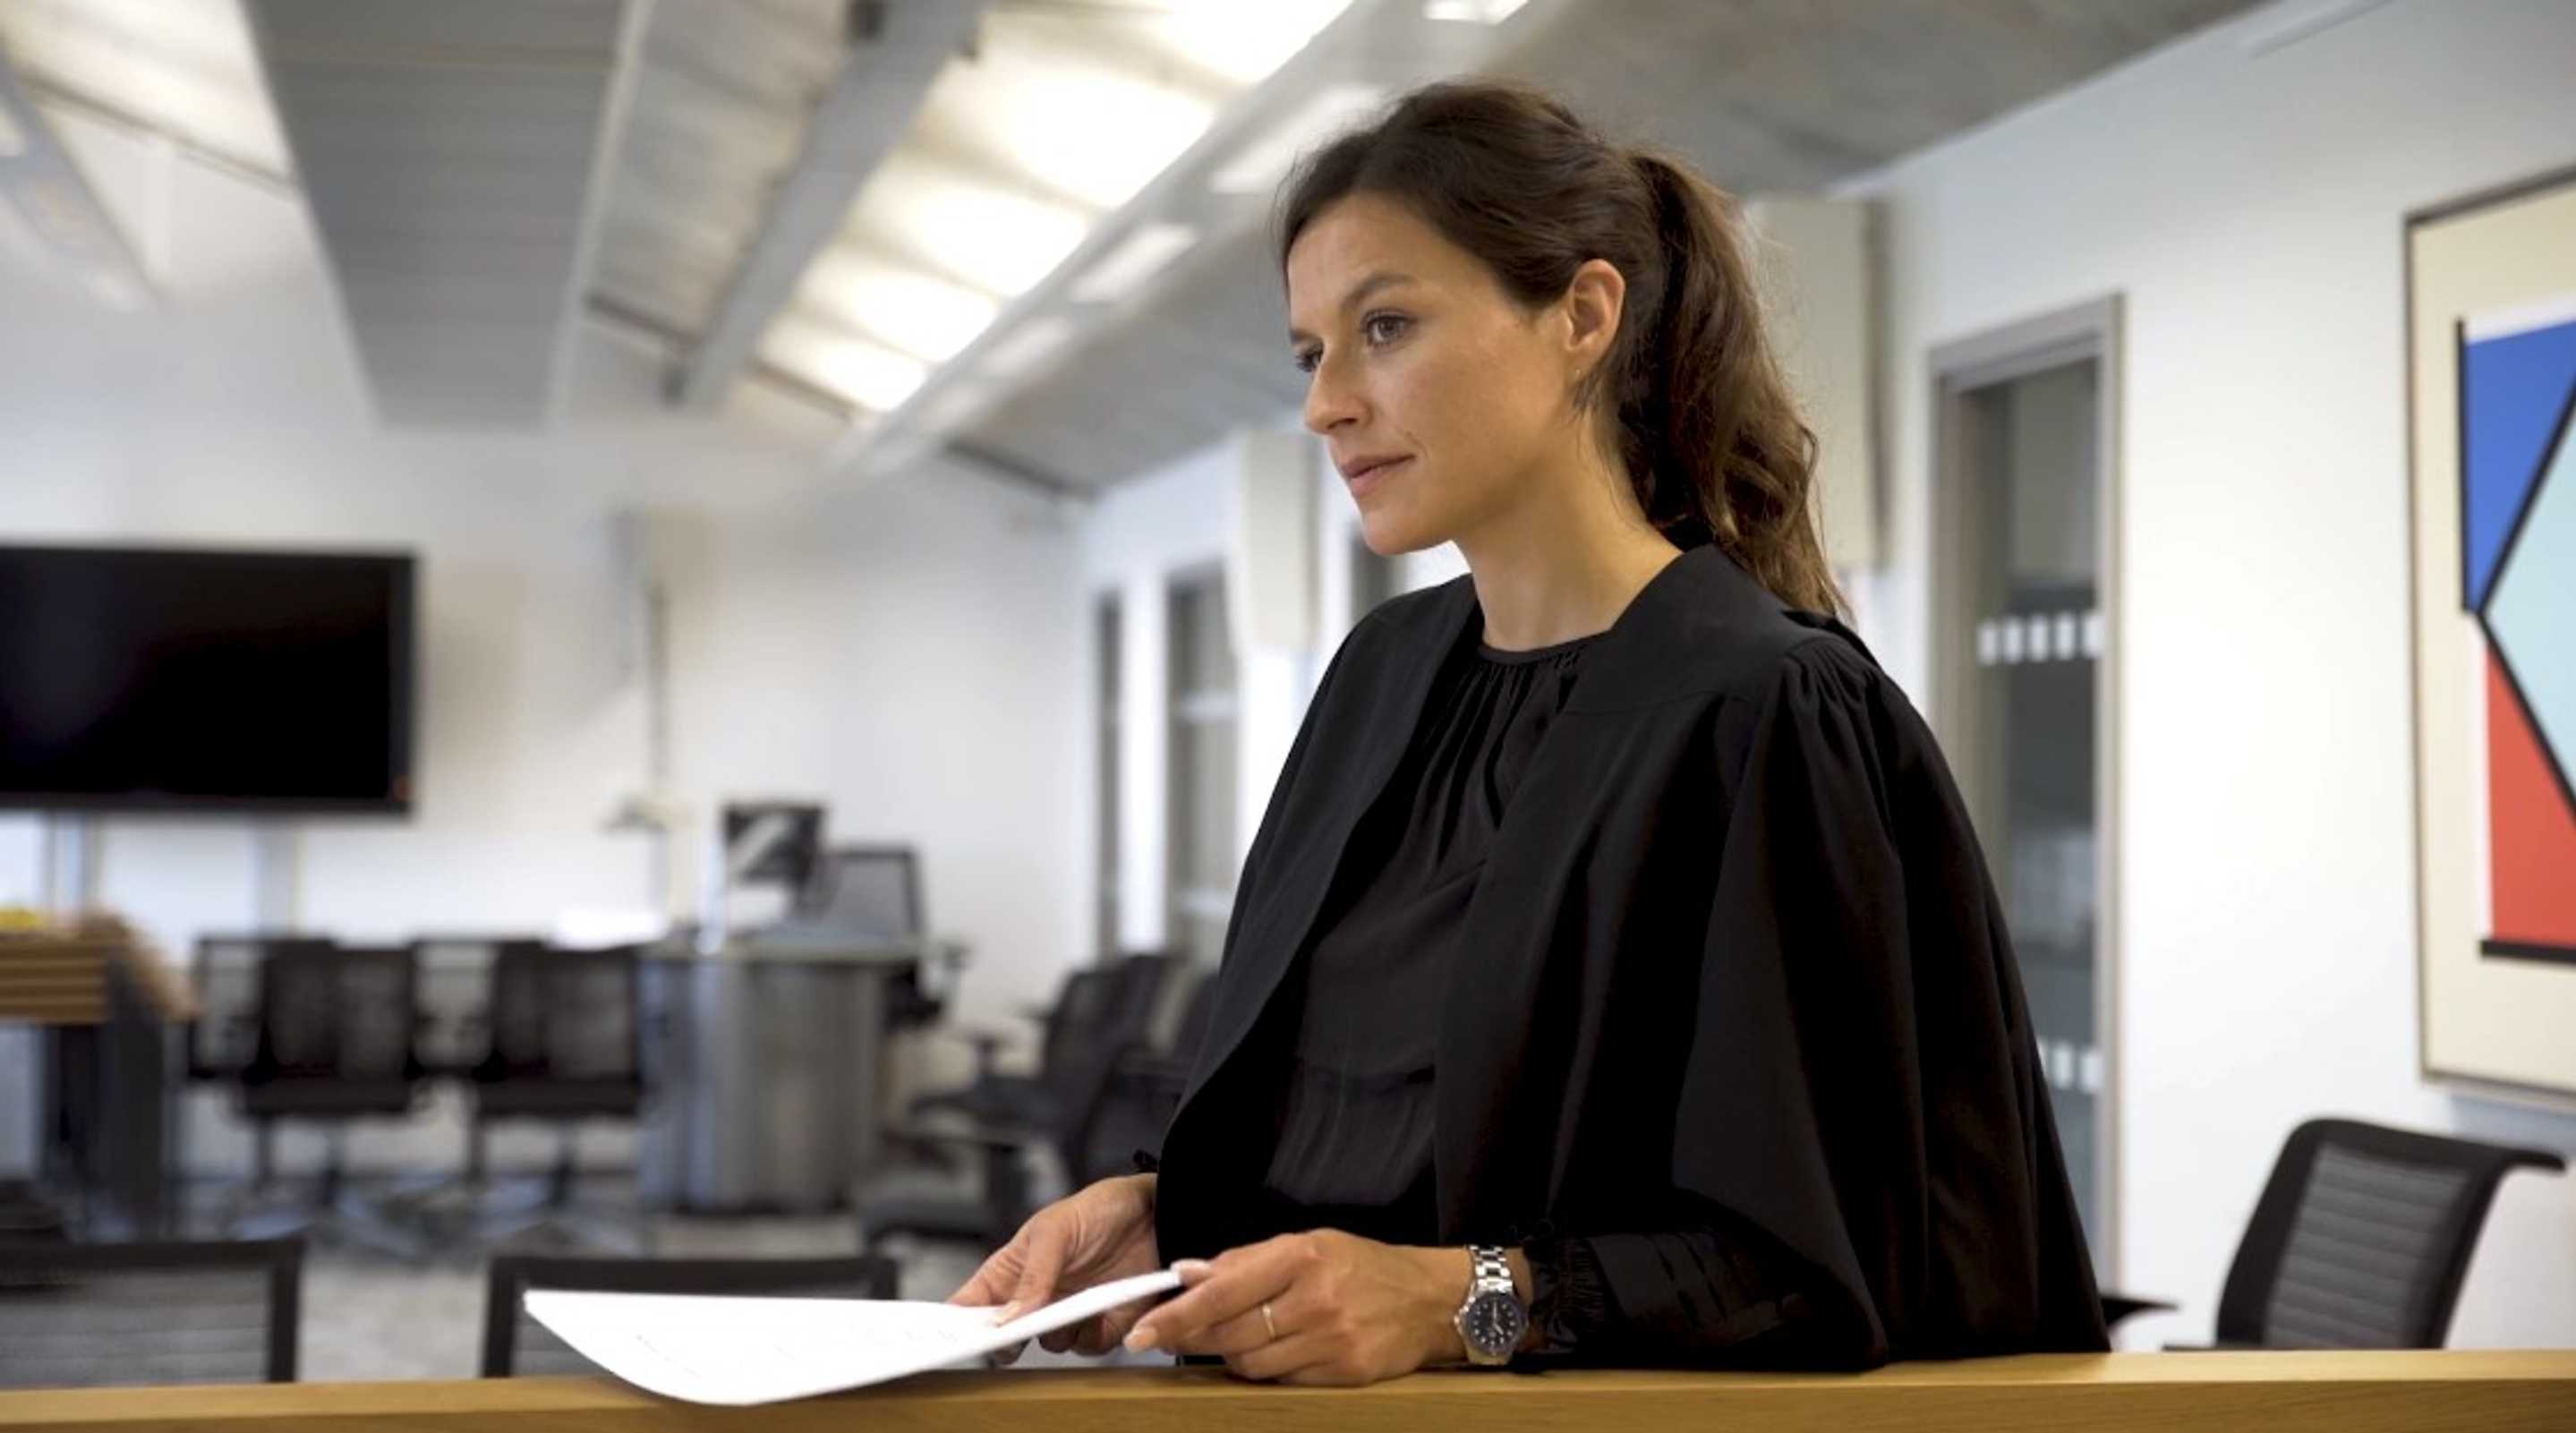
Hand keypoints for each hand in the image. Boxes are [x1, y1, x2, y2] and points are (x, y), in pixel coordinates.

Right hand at [946, 1173, 1161, 1360]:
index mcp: (1011, 1271)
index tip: (947, 1340)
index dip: (954, 1326)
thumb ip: (1032, 1273)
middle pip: (1004, 1338)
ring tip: (1075, 1301)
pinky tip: (1101, 1308)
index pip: (970, 1305)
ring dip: (1057, 1331)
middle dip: (1003, 1342)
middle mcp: (1035, 1299)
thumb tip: (1007, 1318)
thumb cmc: (1100, 1209)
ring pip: (1048, 1346)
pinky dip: (1092, 1334)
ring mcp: (1067, 1315)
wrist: (1158, 1214)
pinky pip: (1087, 1348)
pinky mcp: (1102, 1328)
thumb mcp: (1056, 1229)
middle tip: (1010, 1336)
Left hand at [1122, 1229, 1464, 1386]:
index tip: (1142, 1331)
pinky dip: (1265, 1368)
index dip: (1177, 1315)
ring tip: (1231, 1337)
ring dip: (1230, 1353)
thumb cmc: (1363, 1265)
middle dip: (1193, 1338)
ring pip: (1251, 1362)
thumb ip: (1245, 1260)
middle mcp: (1315, 1300)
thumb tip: (1188, 1272)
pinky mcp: (1343, 1373)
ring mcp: (1330, 1340)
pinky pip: (1282, 1380)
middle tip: (1169, 1336)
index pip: (1222, 1292)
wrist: (1430, 1300)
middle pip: (1230, 1333)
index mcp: (1301, 1257)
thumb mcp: (1308, 1243)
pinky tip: (1269, 1351)